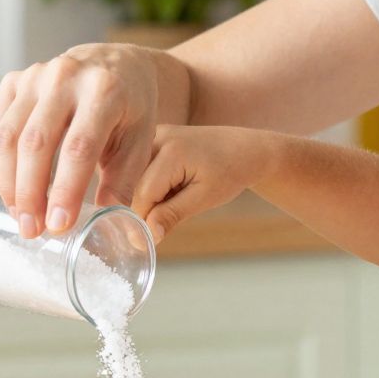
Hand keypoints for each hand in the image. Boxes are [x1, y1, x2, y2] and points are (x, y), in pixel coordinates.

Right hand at [0, 44, 164, 237]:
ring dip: (9, 183)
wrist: (117, 65)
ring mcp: (34, 76)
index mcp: (104, 90)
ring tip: (21, 217)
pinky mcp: (13, 82)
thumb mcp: (140, 141)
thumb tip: (108, 222)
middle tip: (31, 231)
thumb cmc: (130, 109)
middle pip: (36, 142)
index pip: (79, 146)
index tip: (58, 225)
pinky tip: (10, 190)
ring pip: (8, 136)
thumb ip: (123, 181)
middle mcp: (65, 76)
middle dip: (30, 192)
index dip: (65, 189)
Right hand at [130, 125, 272, 241]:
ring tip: (178, 196)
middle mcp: (156, 137)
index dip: (142, 220)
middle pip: (134, 185)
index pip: (142, 194)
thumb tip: (148, 235)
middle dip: (146, 208)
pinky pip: (142, 170)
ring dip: (150, 197)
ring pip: (135, 178)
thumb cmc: (230, 172)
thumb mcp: (204, 198)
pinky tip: (174, 187)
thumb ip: (172, 215)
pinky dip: (153, 185)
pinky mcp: (154, 139)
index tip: (146, 242)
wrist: (244, 148)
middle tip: (167, 219)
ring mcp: (154, 135)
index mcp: (171, 151)